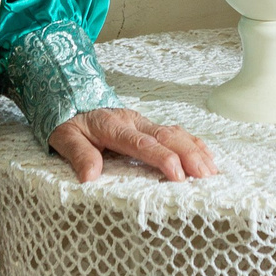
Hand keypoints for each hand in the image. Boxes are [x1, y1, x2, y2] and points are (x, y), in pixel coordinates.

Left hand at [49, 107, 216, 182]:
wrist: (71, 99)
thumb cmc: (69, 123)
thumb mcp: (63, 138)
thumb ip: (78, 154)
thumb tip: (90, 177)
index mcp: (114, 126)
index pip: (142, 143)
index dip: (162, 157)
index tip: (177, 174)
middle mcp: (133, 122)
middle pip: (167, 136)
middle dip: (189, 155)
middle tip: (205, 175)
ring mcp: (144, 122)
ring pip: (176, 133)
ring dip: (195, 150)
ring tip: (212, 171)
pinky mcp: (149, 126)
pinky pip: (176, 132)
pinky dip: (193, 144)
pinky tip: (206, 157)